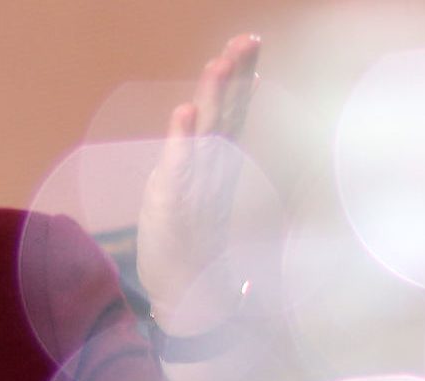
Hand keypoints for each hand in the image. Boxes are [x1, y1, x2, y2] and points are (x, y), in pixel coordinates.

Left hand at [137, 34, 260, 335]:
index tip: (249, 45)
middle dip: (235, 77)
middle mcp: (213, 174)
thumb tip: (199, 126)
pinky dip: (181, 141)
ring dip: (212, 99)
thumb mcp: (196, 196)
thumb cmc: (189, 246)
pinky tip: (184, 112)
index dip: (240, 80)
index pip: (232, 115)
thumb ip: (198, 161)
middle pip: (226, 116)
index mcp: (219, 168)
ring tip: (218, 63)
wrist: (188, 298)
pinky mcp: (175, 207)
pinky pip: (179, 169)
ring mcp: (197, 190)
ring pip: (206, 135)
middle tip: (246, 39)